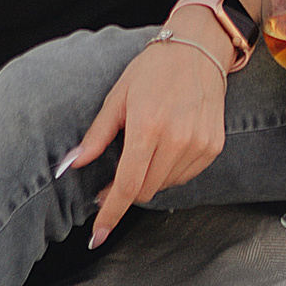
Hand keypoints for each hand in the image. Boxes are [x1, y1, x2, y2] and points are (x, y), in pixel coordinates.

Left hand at [65, 35, 230, 243]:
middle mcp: (177, 139)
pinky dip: (169, 171)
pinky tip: (165, 147)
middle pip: (145, 190)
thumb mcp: (117, 97)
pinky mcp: (213, 147)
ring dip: (149, 179)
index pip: (127, 185)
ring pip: (165, 185)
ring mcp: (199, 144)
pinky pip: (185, 176)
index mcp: (148, 126)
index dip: (110, 213)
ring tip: (144, 150)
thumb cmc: (153, 70)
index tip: (97, 236)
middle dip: (125, 191)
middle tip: (112, 179)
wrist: (198, 49)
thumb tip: (72, 164)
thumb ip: (97, 136)